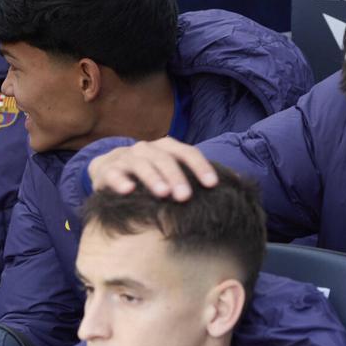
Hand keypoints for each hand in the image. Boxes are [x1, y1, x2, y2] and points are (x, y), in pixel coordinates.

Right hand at [87, 137, 218, 200]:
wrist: (108, 170)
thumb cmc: (149, 176)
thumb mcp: (171, 172)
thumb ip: (196, 176)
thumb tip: (238, 182)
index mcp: (166, 148)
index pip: (186, 153)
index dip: (200, 167)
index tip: (212, 184)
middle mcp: (147, 149)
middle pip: (164, 159)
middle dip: (176, 177)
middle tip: (185, 197)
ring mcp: (126, 158)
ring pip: (141, 164)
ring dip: (153, 178)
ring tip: (162, 193)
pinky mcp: (106, 170)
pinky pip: (113, 174)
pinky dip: (120, 181)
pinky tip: (128, 191)